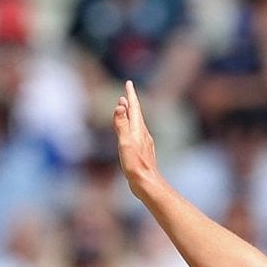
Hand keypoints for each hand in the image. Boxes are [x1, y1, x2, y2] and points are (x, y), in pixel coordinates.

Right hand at [112, 78, 159, 193]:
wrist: (146, 183)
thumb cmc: (135, 164)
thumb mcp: (125, 142)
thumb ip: (121, 124)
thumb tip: (120, 105)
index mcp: (138, 129)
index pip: (134, 107)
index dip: (130, 95)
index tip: (129, 83)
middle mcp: (143, 134)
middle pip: (136, 114)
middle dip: (130, 103)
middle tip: (126, 93)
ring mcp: (144, 143)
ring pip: (136, 123)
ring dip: (131, 114)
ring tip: (126, 108)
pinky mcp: (142, 151)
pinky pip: (136, 133)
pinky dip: (131, 126)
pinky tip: (130, 132)